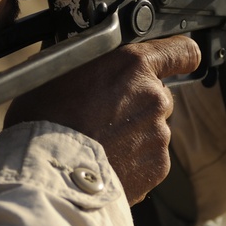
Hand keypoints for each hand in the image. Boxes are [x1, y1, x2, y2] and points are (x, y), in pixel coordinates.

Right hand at [5, 35, 200, 204]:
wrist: (49, 174)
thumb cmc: (43, 121)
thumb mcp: (58, 73)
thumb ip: (91, 64)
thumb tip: (90, 62)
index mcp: (133, 66)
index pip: (181, 51)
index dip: (179, 57)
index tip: (178, 62)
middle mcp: (154, 97)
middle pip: (157, 96)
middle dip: (136, 104)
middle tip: (103, 116)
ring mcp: (159, 134)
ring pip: (152, 130)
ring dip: (132, 135)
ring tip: (98, 144)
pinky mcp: (157, 167)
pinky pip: (148, 159)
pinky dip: (132, 162)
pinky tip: (105, 163)